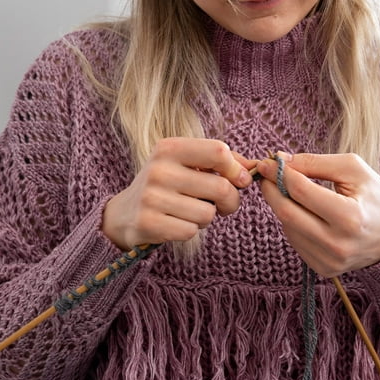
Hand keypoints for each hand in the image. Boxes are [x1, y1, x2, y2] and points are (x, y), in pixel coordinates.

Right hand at [102, 137, 252, 249]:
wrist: (125, 213)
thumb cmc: (167, 185)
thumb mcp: (188, 165)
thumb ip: (221, 162)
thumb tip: (254, 167)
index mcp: (170, 147)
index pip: (218, 151)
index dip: (236, 169)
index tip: (239, 180)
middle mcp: (159, 169)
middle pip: (220, 187)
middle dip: (230, 201)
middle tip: (222, 205)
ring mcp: (151, 196)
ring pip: (208, 213)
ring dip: (206, 218)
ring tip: (190, 212)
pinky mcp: (148, 222)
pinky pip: (190, 231)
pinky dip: (190, 231)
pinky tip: (176, 224)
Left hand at [255, 151, 379, 276]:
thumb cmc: (375, 198)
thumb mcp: (354, 170)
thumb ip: (316, 162)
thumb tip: (280, 161)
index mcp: (349, 217)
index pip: (301, 191)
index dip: (280, 174)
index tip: (267, 162)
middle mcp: (337, 243)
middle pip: (287, 213)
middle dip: (272, 190)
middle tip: (266, 176)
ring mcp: (329, 260)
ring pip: (288, 227)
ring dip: (283, 206)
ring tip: (292, 193)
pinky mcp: (323, 269)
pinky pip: (295, 242)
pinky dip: (294, 224)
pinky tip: (306, 215)